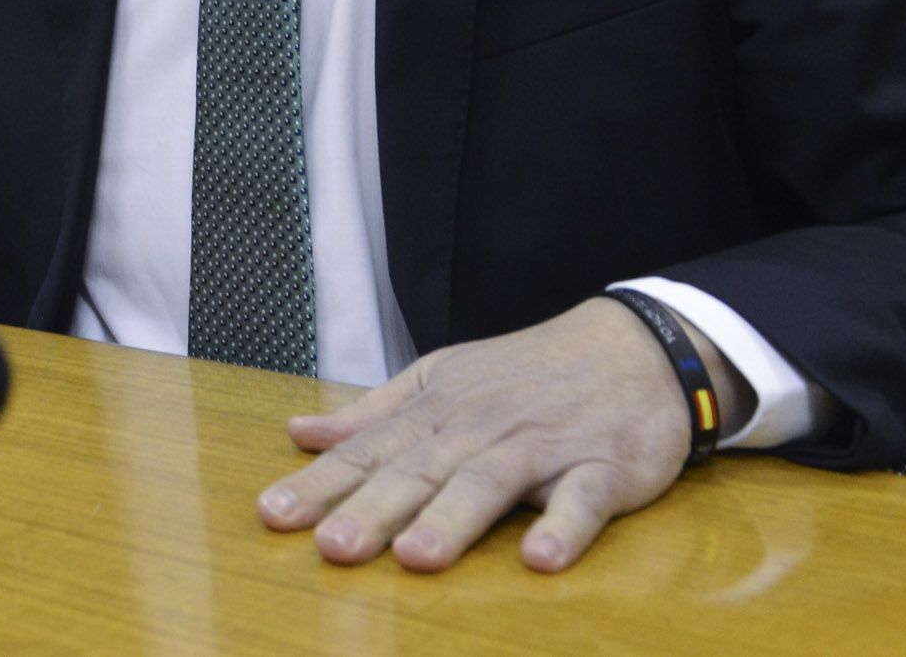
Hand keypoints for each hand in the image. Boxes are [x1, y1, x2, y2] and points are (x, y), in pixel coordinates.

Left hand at [256, 296, 748, 572]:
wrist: (632, 347)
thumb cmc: (525, 374)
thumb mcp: (442, 379)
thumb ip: (372, 413)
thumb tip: (300, 432)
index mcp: (437, 411)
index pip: (368, 450)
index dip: (320, 483)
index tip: (273, 514)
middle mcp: (480, 427)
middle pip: (419, 470)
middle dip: (372, 509)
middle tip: (331, 547)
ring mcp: (541, 446)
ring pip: (489, 483)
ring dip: (453, 520)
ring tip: (417, 558)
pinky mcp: (602, 467)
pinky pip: (582, 500)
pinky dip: (563, 526)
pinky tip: (541, 558)